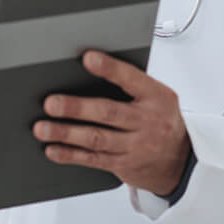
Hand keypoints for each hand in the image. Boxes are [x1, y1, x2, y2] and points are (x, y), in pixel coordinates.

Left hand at [31, 50, 191, 196]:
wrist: (180, 161)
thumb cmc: (161, 120)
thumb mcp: (157, 97)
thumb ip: (130, 85)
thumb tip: (87, 68)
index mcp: (156, 97)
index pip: (132, 78)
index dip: (110, 68)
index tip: (88, 58)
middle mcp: (147, 121)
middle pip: (108, 112)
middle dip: (76, 107)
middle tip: (51, 103)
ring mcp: (135, 145)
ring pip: (96, 138)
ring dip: (66, 133)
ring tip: (42, 128)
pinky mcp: (123, 164)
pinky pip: (93, 159)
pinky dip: (70, 155)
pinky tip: (53, 149)